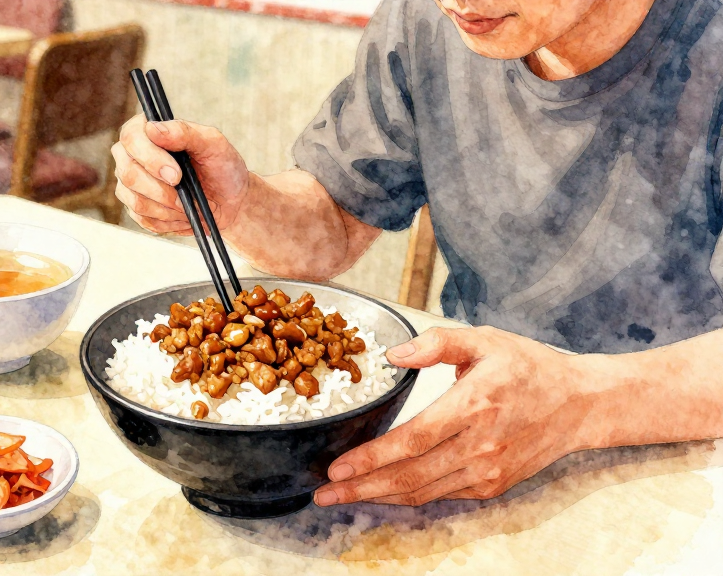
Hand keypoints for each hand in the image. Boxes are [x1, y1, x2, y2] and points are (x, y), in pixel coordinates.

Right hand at [112, 114, 250, 233]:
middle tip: (184, 194)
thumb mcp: (213, 144)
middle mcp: (132, 155)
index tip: (176, 175)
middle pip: (127, 172)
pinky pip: (141, 218)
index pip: (131, 138)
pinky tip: (182, 213)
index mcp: (148, 131)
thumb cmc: (222, 168)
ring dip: (167, 207)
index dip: (150, 158)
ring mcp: (131, 183)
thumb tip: (152, 128)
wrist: (230, 203)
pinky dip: (166, 220)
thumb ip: (184, 132)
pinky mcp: (135, 207)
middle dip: (160, 189)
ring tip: (187, 204)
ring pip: (135, 199)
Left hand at [314, 326, 590, 506]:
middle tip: (325, 492)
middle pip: (411, 475)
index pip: (413, 440)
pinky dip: (408, 496)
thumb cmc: (528, 367)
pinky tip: (382, 492)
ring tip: (343, 496)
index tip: (337, 467)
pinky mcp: (493, 485)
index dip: (372, 458)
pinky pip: (441, 495)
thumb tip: (394, 354)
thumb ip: (437, 343)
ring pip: (423, 492)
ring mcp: (488, 470)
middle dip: (362, 487)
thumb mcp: (485, 340)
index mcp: (475, 405)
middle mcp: (481, 444)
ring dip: (379, 497)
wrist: (580, 404)